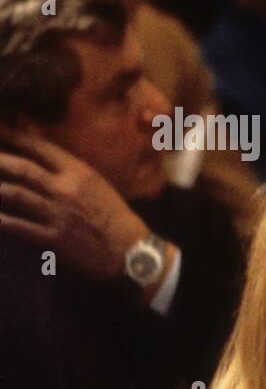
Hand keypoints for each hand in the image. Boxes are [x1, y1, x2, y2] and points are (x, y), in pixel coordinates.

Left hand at [0, 129, 148, 280]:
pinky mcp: (52, 238)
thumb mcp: (96, 185)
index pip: (40, 148)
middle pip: (21, 168)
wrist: (131, 252)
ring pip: (14, 194)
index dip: (13, 136)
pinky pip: (17, 225)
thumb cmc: (114, 217)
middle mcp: (66, 189)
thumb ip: (69, 169)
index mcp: (79, 173)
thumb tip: (41, 152)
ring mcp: (58, 214)